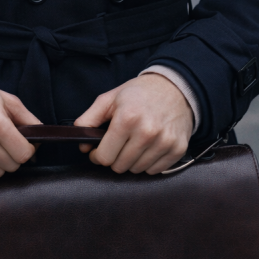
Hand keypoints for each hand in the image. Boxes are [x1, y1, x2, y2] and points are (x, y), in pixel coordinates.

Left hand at [73, 73, 193, 174]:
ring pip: (136, 170)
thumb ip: (88, 119)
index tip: (98, 150)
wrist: (174, 87)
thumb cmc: (138, 93)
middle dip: (114, 158)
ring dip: (131, 161)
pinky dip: (148, 163)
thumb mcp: (109, 99)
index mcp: (127, 118)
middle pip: (119, 166)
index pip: (104, 157)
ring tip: (133, 143)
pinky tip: (148, 147)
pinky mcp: (177, 149)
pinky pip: (154, 170)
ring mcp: (164, 142)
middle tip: (118, 144)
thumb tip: (82, 145)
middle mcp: (147, 132)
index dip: (97, 155)